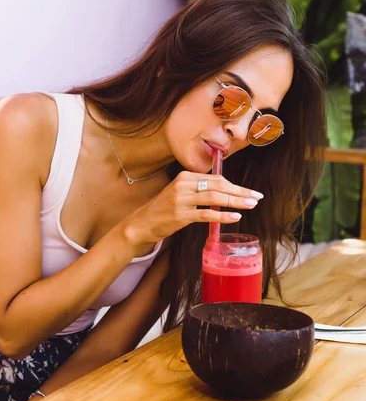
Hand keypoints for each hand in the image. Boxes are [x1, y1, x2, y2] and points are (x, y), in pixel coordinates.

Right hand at [122, 171, 262, 247]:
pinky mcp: (180, 215)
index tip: (250, 192)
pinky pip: (206, 214)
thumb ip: (199, 190)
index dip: (235, 185)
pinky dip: (222, 215)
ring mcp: (181, 200)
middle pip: (218, 185)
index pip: (216, 178)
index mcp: (185, 176)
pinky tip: (235, 216)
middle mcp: (183, 185)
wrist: (142, 223)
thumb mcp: (180, 193)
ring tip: (251, 205)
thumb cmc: (164, 209)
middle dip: (240, 191)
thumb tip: (225, 192)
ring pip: (214, 198)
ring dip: (235, 201)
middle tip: (256, 197)